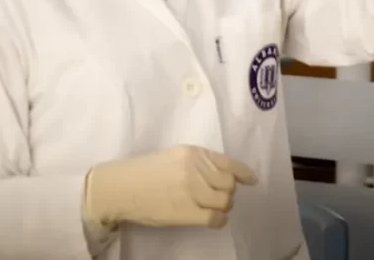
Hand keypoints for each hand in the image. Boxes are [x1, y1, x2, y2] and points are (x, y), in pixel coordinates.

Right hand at [84, 145, 257, 228]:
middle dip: (227, 191)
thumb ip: (197, 162)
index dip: (243, 173)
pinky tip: (211, 219)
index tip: (251, 180)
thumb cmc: (145, 171)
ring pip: (225, 201)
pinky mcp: (187, 212)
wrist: (122, 187)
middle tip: (217, 196)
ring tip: (212, 207)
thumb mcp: (174, 157)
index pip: (228, 163)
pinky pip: (216, 219)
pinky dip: (218, 220)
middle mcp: (197, 169)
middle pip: (229, 184)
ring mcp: (193, 191)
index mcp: (193, 153)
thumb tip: (222, 175)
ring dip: (222, 206)